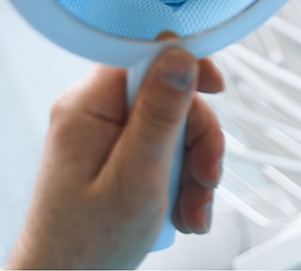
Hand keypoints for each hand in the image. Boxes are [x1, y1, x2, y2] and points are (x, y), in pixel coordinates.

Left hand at [6, 48, 224, 268]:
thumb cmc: (85, 245)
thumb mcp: (135, 179)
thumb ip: (159, 115)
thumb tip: (179, 57)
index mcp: (89, 104)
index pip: (144, 56)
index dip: (185, 66)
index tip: (215, 88)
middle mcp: (95, 110)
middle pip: (167, 95)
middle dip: (196, 138)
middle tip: (205, 179)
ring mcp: (105, 132)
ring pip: (171, 124)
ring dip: (193, 166)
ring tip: (192, 208)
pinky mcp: (116, 151)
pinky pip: (161, 145)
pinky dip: (180, 177)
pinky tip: (182, 208)